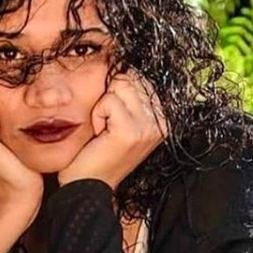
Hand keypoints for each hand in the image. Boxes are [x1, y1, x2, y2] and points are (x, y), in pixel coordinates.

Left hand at [57, 68, 168, 191]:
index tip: (116, 121)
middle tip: (109, 127)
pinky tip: (101, 136)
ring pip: (118, 87)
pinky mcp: (130, 131)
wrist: (89, 188)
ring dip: (103, 107)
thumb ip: (131, 98)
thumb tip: (122, 64)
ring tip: (105, 132)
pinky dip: (97, 116)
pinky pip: (107, 101)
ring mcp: (148, 127)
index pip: (141, 77)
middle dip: (111, 98)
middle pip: (129, 78)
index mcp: (164, 118)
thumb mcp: (123, 123)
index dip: (119, 92)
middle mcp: (162, 122)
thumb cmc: (101, 155)